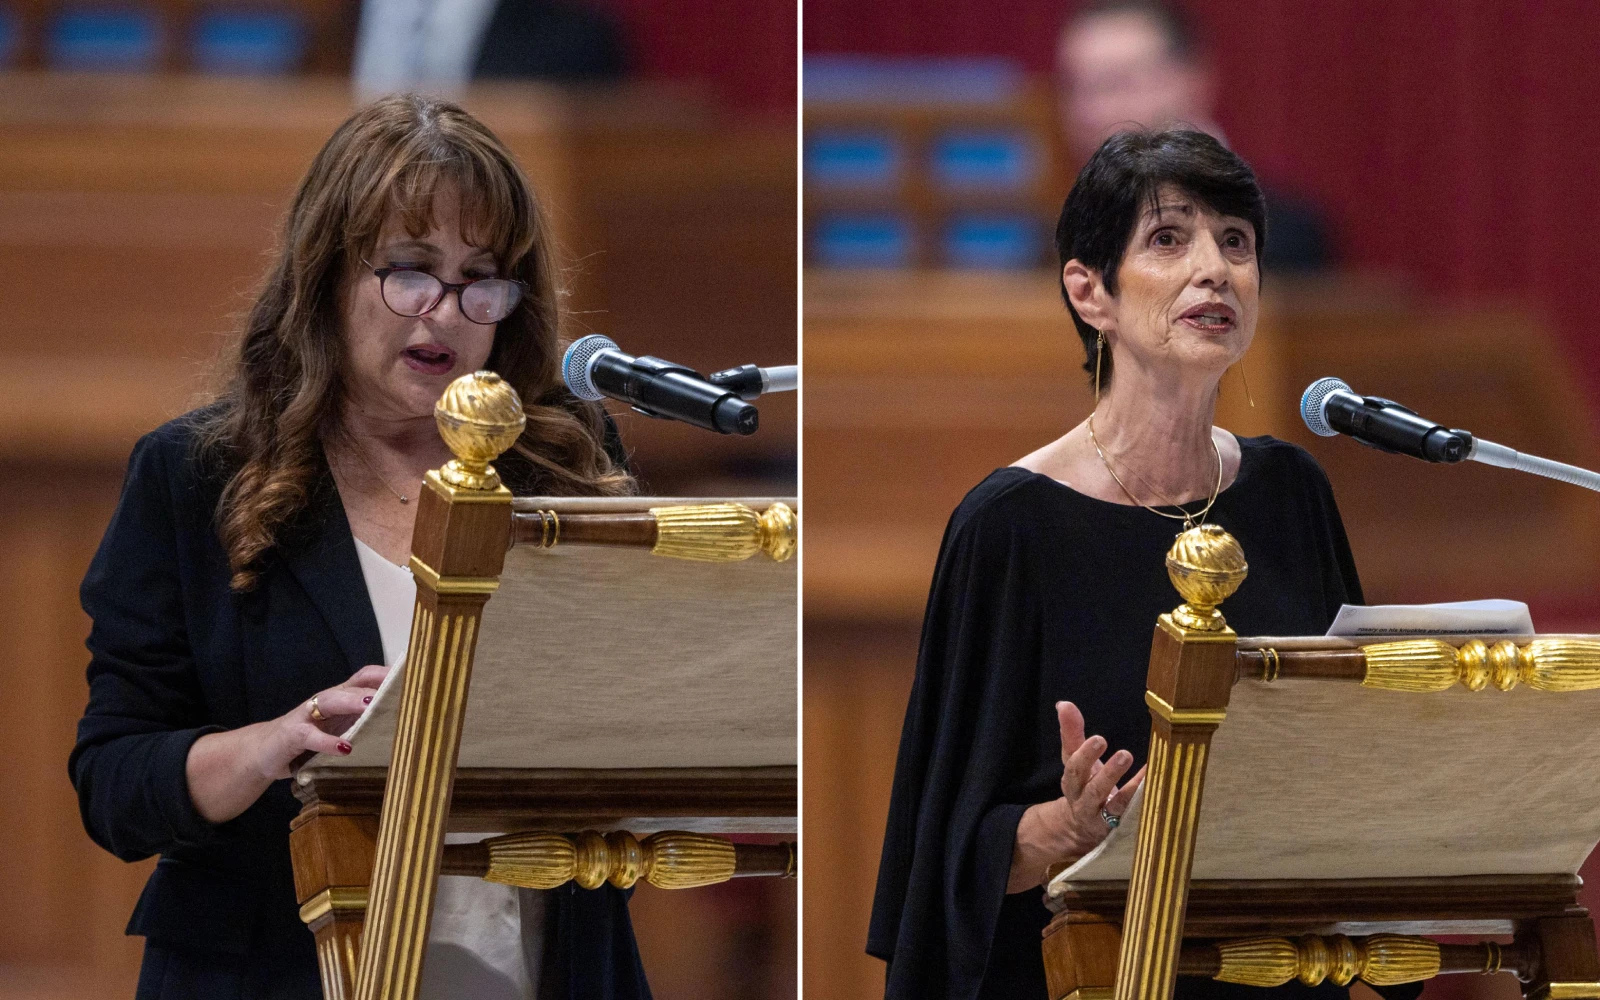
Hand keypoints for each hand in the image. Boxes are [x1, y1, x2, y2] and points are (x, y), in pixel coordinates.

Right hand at [186, 665, 389, 822]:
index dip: (385, 674)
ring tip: (370, 705)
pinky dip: (328, 742)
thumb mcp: (338, 731)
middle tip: (397, 687)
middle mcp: (324, 702)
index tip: (412, 674)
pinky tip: (346, 749)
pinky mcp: (291, 735)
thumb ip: (362, 724)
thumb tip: (403, 724)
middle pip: (350, 685)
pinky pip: (310, 736)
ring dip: (350, 701)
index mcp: (339, 699)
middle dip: (373, 684)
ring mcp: (305, 716)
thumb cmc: (309, 742)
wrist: (263, 754)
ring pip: (329, 700)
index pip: (364, 678)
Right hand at [1007, 700, 1145, 892]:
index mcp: (1072, 783)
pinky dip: (1143, 798)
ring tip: (1146, 775)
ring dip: (1129, 789)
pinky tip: (1156, 782)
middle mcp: (1084, 802)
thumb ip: (1071, 733)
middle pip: (1093, 789)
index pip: (1074, 769)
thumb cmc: (1084, 784)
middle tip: (1124, 754)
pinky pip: (1133, 814)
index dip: (1085, 755)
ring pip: (1114, 805)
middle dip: (1108, 773)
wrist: (1082, 827)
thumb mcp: (1075, 760)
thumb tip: (1063, 704)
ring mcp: (1103, 818)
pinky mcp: (1119, 828)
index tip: (1099, 740)